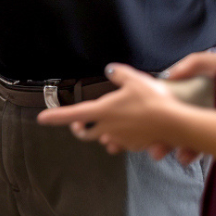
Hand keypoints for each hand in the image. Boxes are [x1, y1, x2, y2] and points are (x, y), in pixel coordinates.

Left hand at [37, 63, 181, 155]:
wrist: (174, 123)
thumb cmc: (152, 99)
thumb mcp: (134, 79)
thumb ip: (119, 74)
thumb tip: (110, 69)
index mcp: (103, 111)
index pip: (73, 115)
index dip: (55, 117)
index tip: (42, 118)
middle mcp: (108, 128)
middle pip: (85, 134)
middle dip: (79, 129)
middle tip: (79, 124)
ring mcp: (121, 139)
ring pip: (103, 140)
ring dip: (101, 133)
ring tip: (106, 124)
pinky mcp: (135, 145)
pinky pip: (122, 142)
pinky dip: (120, 136)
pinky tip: (129, 128)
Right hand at [145, 50, 215, 162]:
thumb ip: (193, 63)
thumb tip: (170, 75)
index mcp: (197, 92)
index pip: (170, 104)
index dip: (155, 112)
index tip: (142, 120)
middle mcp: (202, 110)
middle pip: (174, 123)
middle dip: (159, 136)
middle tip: (151, 146)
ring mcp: (213, 124)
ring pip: (185, 137)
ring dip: (170, 146)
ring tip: (161, 151)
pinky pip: (205, 146)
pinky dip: (191, 151)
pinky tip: (185, 154)